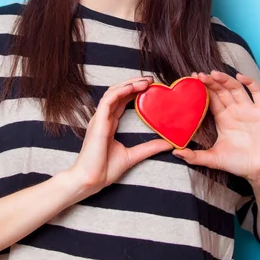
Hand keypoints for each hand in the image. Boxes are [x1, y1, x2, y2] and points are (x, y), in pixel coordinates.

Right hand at [69, 75, 171, 194]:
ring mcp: (99, 118)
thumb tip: (169, 143)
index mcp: (110, 124)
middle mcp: (104, 118)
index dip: (135, 91)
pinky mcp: (98, 122)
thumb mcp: (133, 156)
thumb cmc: (105, 169)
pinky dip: (120, 91)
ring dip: (129, 84)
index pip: (122, 101)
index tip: (151, 87)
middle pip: (118, 92)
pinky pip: (108, 100)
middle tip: (151, 79)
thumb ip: (150, 148)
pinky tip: (132, 87)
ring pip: (113, 92)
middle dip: (134, 83)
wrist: (91, 180)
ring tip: (145, 81)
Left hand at [173, 71, 259, 186]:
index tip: (190, 80)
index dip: (202, 88)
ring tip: (214, 74)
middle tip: (199, 75)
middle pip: (221, 90)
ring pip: (236, 88)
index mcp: (222, 118)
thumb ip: (194, 156)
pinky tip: (241, 77)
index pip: (211, 98)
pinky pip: (257, 92)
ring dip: (226, 79)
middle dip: (211, 82)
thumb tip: (175, 153)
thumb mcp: (213, 159)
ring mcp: (249, 110)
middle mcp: (234, 111)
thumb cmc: (238, 164)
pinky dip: (250, 82)